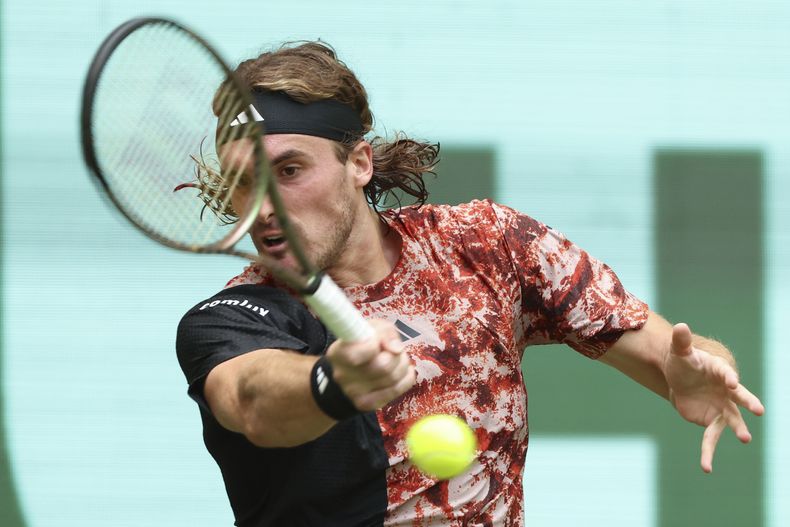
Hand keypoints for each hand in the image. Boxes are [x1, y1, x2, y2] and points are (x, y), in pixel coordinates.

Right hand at [326, 320, 415, 411]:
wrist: (350, 371)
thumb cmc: (362, 344)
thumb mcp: (370, 328)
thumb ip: (384, 332)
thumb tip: (396, 349)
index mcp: (338, 353)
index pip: (362, 351)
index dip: (377, 343)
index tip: (378, 340)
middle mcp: (342, 375)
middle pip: (383, 366)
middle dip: (396, 355)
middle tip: (394, 350)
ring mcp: (353, 393)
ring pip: (392, 379)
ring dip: (402, 365)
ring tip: (398, 359)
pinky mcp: (366, 404)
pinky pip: (397, 390)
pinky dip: (406, 378)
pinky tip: (404, 371)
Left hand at [664, 323, 764, 472]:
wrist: (679, 378)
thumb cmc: (683, 361)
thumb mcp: (679, 350)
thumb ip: (681, 340)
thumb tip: (680, 326)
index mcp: (720, 372)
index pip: (726, 374)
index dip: (728, 378)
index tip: (730, 382)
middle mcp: (726, 391)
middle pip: (739, 397)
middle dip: (748, 402)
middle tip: (759, 409)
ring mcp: (721, 407)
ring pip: (732, 420)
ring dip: (738, 428)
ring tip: (745, 438)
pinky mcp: (711, 421)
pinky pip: (711, 439)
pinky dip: (708, 452)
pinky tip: (706, 468)